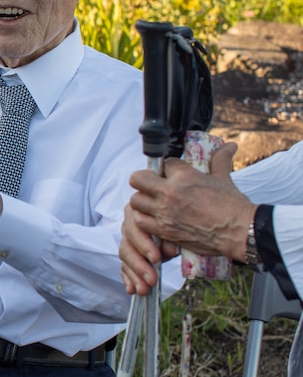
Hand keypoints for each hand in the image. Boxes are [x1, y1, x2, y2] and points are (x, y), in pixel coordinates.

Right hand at [119, 203, 170, 295]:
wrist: (181, 222)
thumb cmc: (179, 221)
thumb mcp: (177, 227)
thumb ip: (172, 236)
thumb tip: (169, 249)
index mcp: (139, 211)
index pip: (136, 226)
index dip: (144, 244)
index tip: (156, 258)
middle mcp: (130, 223)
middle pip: (128, 243)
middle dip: (139, 264)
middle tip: (151, 279)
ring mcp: (127, 238)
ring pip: (125, 256)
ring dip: (135, 275)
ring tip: (144, 290)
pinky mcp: (128, 253)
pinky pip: (124, 266)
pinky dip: (129, 278)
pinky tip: (132, 289)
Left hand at [127, 144, 253, 262]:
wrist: (241, 231)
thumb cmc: (233, 204)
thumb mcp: (224, 178)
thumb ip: (220, 160)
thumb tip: (230, 145)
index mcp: (184, 176)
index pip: (164, 163)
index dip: (168, 168)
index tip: (171, 174)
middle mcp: (170, 192)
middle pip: (137, 179)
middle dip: (144, 180)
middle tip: (153, 186)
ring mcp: (164, 212)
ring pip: (136, 200)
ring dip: (143, 201)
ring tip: (153, 203)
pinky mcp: (164, 230)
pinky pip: (140, 221)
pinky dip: (145, 220)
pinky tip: (154, 219)